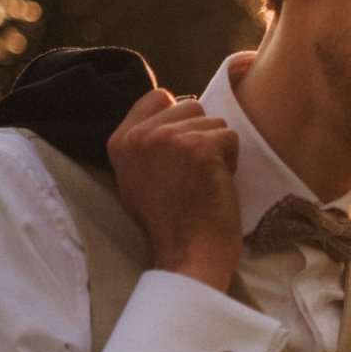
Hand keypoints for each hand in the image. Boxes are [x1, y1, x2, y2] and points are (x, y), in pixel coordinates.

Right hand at [107, 89, 241, 290]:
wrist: (188, 254)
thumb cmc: (171, 221)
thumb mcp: (137, 177)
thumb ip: (146, 142)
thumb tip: (170, 103)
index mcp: (120, 141)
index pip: (157, 96)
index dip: (178, 121)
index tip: (179, 155)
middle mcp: (140, 136)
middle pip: (190, 106)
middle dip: (200, 136)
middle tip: (191, 174)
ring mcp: (168, 139)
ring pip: (213, 121)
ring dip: (217, 149)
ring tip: (202, 180)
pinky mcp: (199, 148)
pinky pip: (230, 137)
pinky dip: (231, 160)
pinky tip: (215, 184)